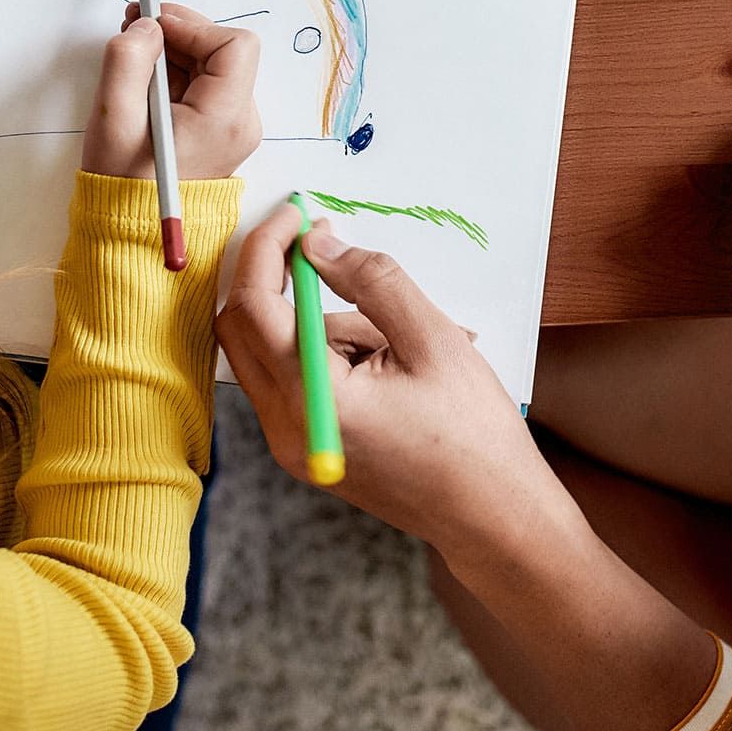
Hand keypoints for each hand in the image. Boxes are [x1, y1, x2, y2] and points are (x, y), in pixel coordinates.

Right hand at [81, 2, 261, 180]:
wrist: (133, 226)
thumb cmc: (123, 181)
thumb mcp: (114, 116)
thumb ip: (127, 60)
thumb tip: (147, 26)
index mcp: (224, 119)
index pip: (234, 46)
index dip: (191, 26)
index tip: (153, 25)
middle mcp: (240, 122)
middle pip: (225, 49)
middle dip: (180, 31)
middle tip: (136, 25)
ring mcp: (233, 126)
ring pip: (214, 62)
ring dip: (175, 49)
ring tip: (135, 55)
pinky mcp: (220, 128)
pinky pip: (206, 82)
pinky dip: (177, 70)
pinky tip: (146, 78)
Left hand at [215, 207, 565, 551]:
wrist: (491, 516)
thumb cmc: (473, 434)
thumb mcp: (432, 338)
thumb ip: (370, 280)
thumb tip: (317, 242)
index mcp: (311, 398)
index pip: (253, 304)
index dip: (268, 247)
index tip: (296, 214)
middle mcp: (284, 427)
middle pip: (240, 328)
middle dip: (275, 278)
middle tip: (324, 247)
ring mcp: (290, 444)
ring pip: (271, 352)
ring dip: (317, 322)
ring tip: (403, 343)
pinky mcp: (304, 448)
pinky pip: (292, 379)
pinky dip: (325, 352)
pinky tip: (391, 363)